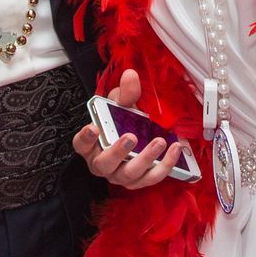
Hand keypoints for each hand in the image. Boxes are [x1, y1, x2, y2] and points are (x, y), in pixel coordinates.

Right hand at [72, 69, 183, 189]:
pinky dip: (165, 165)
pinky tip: (174, 149)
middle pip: (104, 164)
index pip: (81, 144)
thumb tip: (130, 76)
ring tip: (159, 141)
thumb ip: (124, 93)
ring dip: (146, 159)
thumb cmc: (121, 122)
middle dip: (118, 152)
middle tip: (131, 136)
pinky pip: (151, 177)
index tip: (93, 127)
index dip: (85, 138)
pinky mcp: (139, 181)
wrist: (138, 136)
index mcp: (91, 145)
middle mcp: (102, 164)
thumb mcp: (120, 105)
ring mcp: (120, 175)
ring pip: (129, 174)